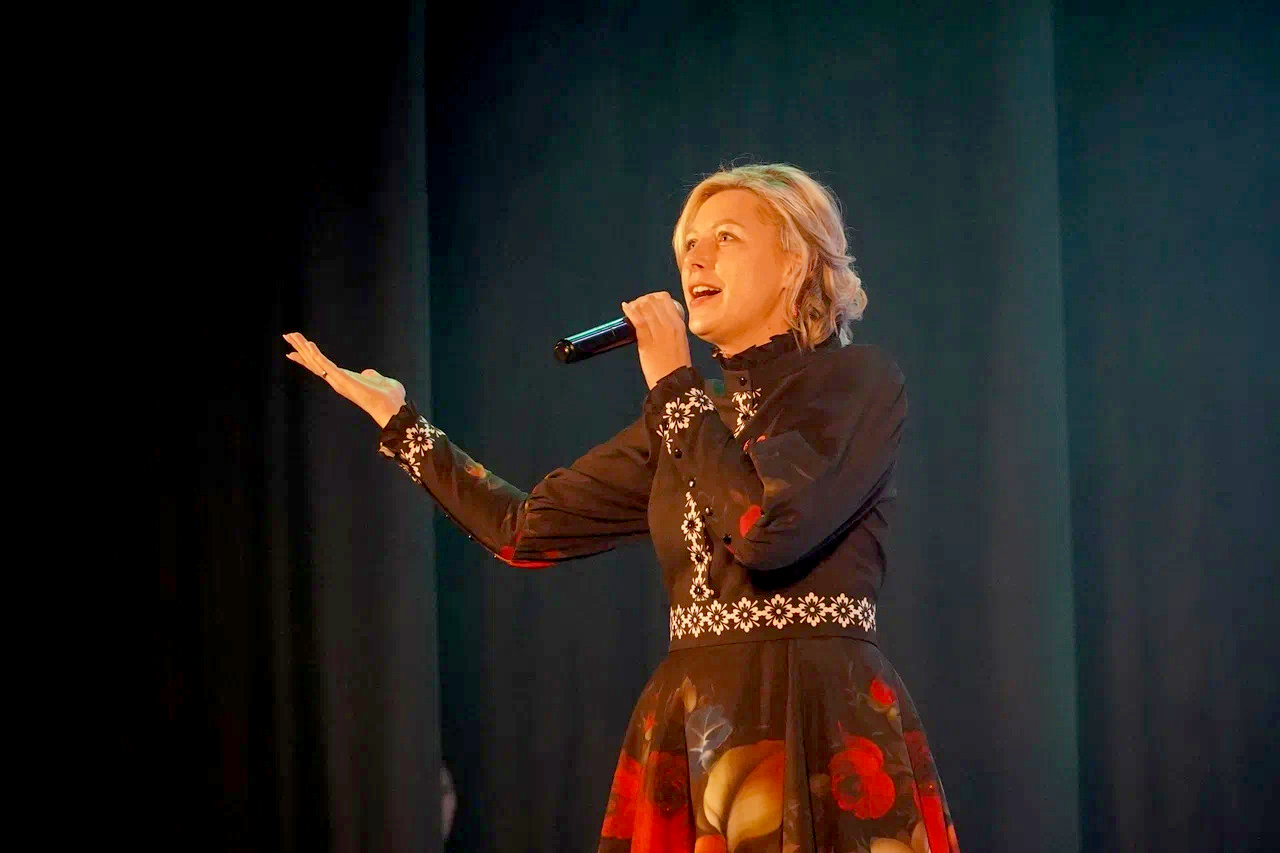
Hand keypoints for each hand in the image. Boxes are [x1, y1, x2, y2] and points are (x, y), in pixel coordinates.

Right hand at [282, 332, 406, 426]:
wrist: (393, 407)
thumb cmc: (389, 397)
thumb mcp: (378, 380)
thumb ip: (371, 375)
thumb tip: (369, 373)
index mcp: (345, 379)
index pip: (321, 366)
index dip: (308, 358)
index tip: (293, 351)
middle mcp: (338, 380)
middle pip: (314, 362)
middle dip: (300, 349)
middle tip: (287, 336)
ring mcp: (339, 380)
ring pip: (316, 361)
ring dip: (303, 347)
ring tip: (291, 335)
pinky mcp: (342, 379)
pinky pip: (326, 365)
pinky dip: (316, 355)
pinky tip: (308, 344)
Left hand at [620, 293, 691, 389]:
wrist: (674, 382)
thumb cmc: (676, 366)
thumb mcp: (679, 342)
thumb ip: (670, 330)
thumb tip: (656, 322)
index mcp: (679, 324)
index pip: (665, 299)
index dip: (652, 297)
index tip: (646, 303)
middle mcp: (670, 325)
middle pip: (653, 301)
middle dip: (641, 300)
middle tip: (635, 307)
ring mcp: (659, 332)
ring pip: (645, 308)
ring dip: (634, 305)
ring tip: (629, 309)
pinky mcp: (647, 341)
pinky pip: (638, 320)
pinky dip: (629, 311)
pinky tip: (625, 308)